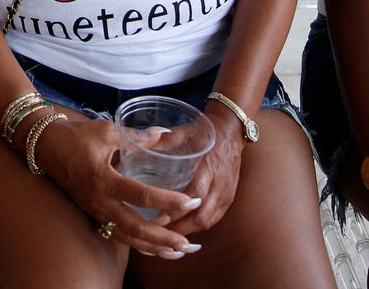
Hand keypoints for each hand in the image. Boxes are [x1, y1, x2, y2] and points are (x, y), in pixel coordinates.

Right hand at [36, 116, 201, 258]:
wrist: (46, 146)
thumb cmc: (76, 136)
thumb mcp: (107, 131)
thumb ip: (137, 136)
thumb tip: (163, 135)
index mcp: (103, 179)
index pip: (141, 196)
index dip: (167, 201)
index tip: (189, 202)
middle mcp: (99, 201)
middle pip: (135, 227)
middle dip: (164, 238)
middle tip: (188, 243)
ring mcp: (96, 211)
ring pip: (127, 237)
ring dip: (153, 247)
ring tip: (178, 252)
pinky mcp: (95, 214)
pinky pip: (118, 235)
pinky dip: (138, 244)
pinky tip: (155, 249)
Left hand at [163, 111, 244, 236]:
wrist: (232, 132)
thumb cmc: (205, 132)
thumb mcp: (184, 132)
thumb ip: (163, 141)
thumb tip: (135, 148)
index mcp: (209, 165)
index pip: (195, 193)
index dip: (177, 209)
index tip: (158, 218)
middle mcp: (220, 183)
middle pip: (202, 215)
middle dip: (179, 228)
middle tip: (156, 233)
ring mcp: (226, 193)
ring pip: (208, 221)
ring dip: (187, 231)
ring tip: (165, 237)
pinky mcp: (229, 198)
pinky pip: (214, 219)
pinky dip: (197, 228)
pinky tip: (181, 231)